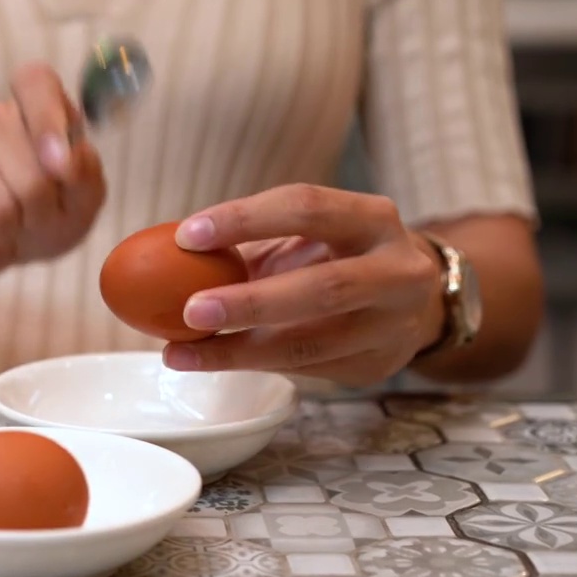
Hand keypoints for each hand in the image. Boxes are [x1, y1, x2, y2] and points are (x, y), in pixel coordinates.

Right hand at [0, 63, 105, 284]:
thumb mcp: (82, 199)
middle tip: (34, 218)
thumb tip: (65, 159)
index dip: (48, 121)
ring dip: (9, 236)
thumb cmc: (48, 215)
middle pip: (30, 175)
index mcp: (38, 106)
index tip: (61, 168)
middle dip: (41, 214)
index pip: (35, 82)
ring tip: (6, 230)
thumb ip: (85, 173)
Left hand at [162, 184, 445, 386]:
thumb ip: (252, 239)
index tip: (187, 235)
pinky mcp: (376, 366)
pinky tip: (207, 361)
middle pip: (323, 288)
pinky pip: (304, 369)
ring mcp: (393, 325)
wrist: (412, 300)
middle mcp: (397, 271)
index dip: (245, 218)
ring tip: (179, 352)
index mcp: (373, 219)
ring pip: (310, 344)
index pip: (307, 207)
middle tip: (189, 310)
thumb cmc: (337, 255)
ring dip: (238, 351)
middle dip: (250, 303)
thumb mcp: (309, 234)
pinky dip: (251, 366)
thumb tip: (165, 249)